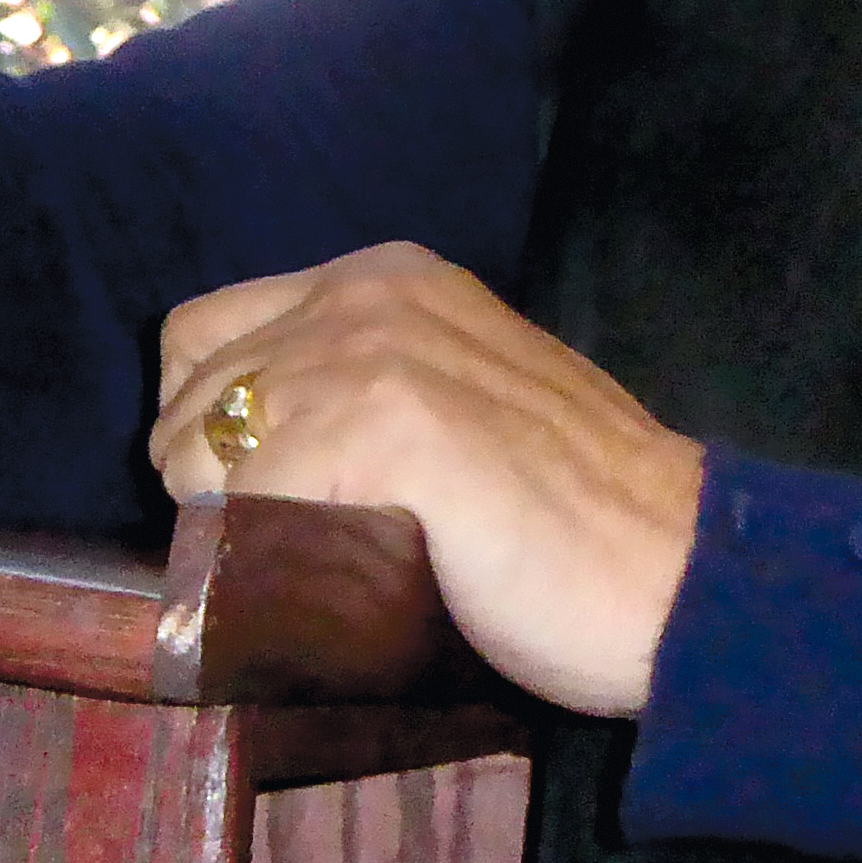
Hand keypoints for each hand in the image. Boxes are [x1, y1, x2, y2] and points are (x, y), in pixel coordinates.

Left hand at [152, 245, 708, 717]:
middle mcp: (365, 294)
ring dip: (233, 529)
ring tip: (322, 571)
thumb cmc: (571, 516)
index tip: (268, 498)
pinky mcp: (384, 426)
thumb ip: (355, 391)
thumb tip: (230, 456)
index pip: (200, 339)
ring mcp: (372, 353)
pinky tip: (344, 585)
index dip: (211, 430)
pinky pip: (241, 506)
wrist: (677, 575)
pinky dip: (264, 564)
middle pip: (184, 402)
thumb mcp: (452, 399)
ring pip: (194, 456)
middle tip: (299, 553)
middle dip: (212, 490)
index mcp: (384, 277)